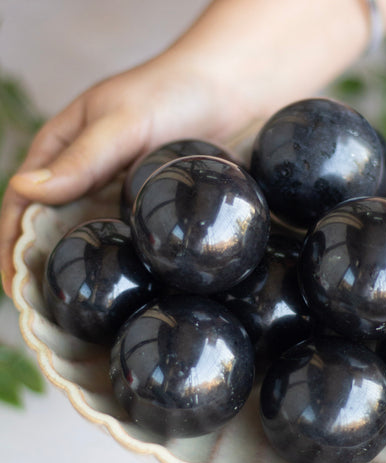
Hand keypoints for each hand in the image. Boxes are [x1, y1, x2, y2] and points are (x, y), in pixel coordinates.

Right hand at [0, 51, 249, 296]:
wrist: (231, 92)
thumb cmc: (172, 91)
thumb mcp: (123, 120)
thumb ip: (81, 157)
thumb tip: (26, 189)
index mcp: (65, 151)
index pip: (24, 202)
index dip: (11, 243)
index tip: (13, 285)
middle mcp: (90, 178)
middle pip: (55, 229)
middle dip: (46, 269)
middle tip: (48, 314)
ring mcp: (124, 196)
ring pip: (94, 240)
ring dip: (87, 273)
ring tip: (84, 314)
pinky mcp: (157, 207)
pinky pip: (135, 240)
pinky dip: (126, 265)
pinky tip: (131, 290)